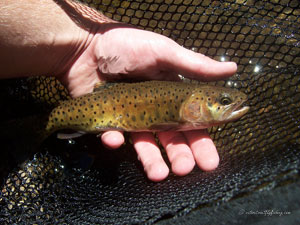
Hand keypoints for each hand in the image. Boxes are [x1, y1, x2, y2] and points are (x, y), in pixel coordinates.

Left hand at [61, 27, 236, 181]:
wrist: (84, 46)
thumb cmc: (125, 44)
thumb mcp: (162, 51)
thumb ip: (194, 64)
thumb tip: (232, 69)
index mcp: (173, 94)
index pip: (193, 121)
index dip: (202, 141)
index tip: (210, 161)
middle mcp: (156, 108)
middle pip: (172, 138)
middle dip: (181, 156)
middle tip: (186, 169)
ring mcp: (133, 116)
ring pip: (146, 144)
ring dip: (153, 160)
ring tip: (160, 174)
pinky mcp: (111, 119)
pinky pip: (114, 135)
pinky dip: (114, 140)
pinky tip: (114, 139)